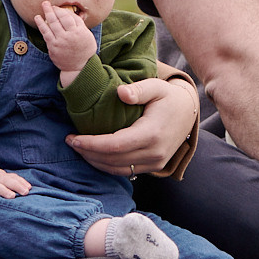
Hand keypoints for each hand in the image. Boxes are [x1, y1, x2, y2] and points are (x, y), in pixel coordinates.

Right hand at [0, 166, 32, 209]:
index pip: (12, 177)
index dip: (21, 182)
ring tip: (12, 197)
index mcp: (0, 176)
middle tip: (25, 192)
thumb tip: (28, 189)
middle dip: (16, 185)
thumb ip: (11, 182)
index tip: (29, 188)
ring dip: (3, 191)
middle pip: (6, 180)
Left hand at [37, 0, 96, 80]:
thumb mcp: (87, 34)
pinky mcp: (53, 47)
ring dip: (46, 14)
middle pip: (59, 19)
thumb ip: (78, 23)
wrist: (79, 67)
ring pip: (51, 24)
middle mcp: (68, 36)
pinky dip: (41, 25)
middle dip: (52, 9)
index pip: (68, 17)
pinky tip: (38, 18)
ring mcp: (60, 42)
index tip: (57, 7)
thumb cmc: (85, 48)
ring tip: (43, 7)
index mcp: (78, 32)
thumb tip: (68, 12)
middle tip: (46, 3)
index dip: (61, 10)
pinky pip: (45, 33)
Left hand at [67, 76, 198, 175]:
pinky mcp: (154, 166)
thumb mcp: (156, 86)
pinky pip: (127, 172)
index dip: (91, 144)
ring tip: (78, 149)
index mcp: (152, 134)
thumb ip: (138, 89)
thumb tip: (120, 93)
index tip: (72, 138)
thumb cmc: (168, 97)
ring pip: (118, 170)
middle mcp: (154, 153)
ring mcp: (155, 163)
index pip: (114, 145)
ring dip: (95, 162)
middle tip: (70, 142)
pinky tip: (94, 156)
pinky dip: (108, 166)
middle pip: (113, 160)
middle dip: (88, 153)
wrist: (188, 112)